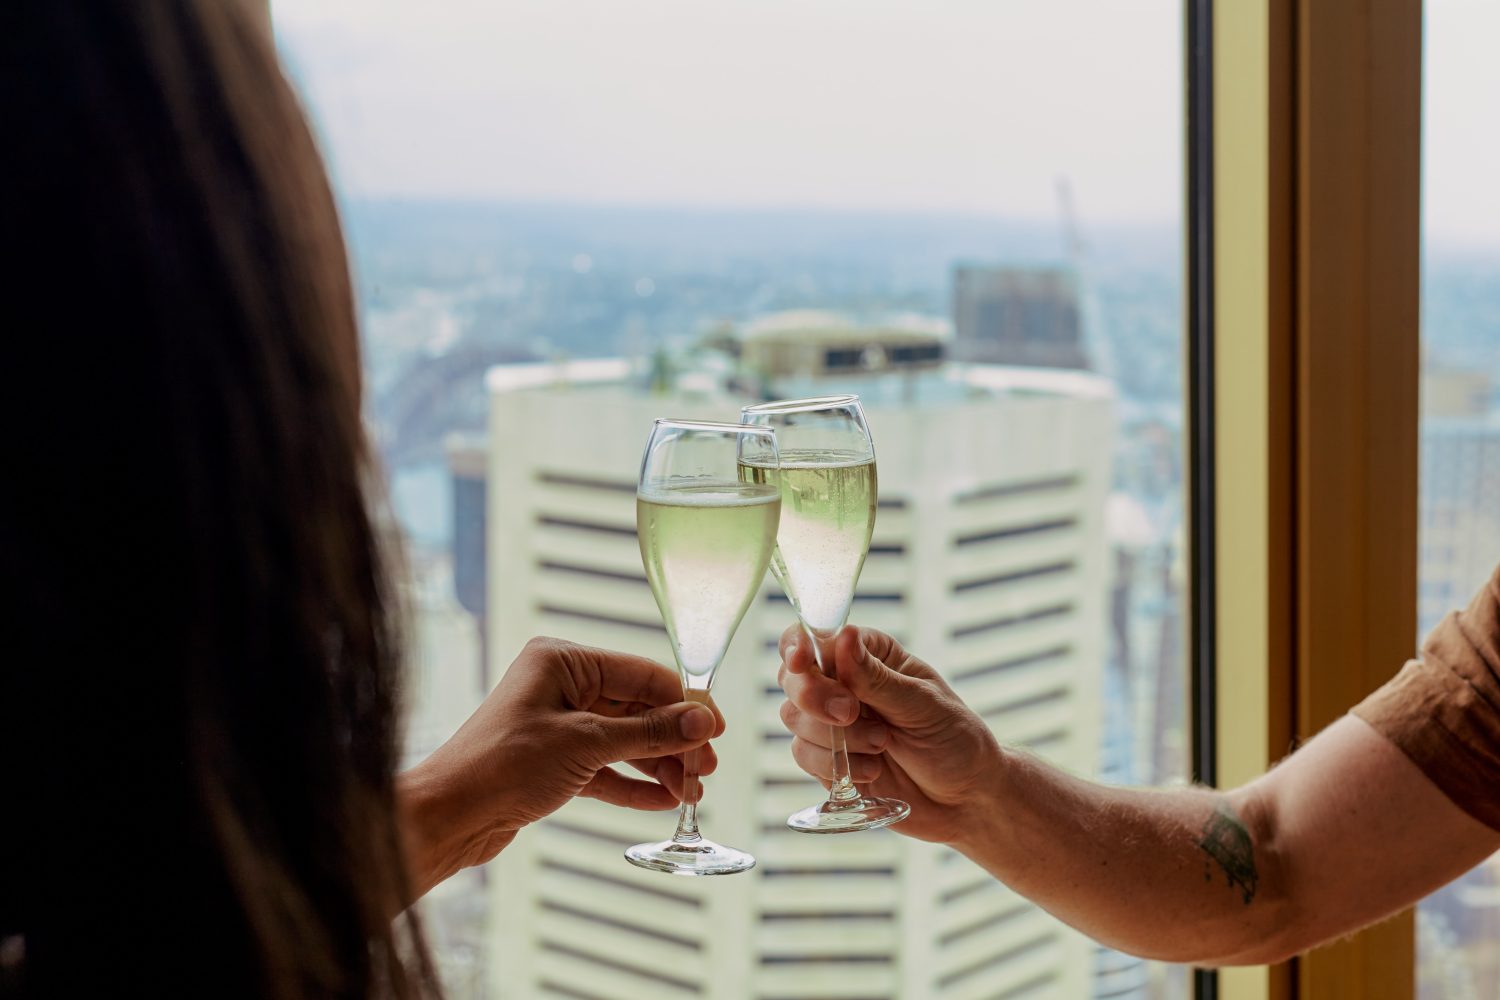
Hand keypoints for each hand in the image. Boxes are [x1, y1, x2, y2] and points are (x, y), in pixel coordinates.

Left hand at [400, 637, 721, 895]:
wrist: (448, 817)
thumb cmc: (502, 766)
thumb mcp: (585, 744)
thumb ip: (648, 732)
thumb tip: (701, 723)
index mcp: (563, 662)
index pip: (642, 675)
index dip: (683, 704)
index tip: (716, 731)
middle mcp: (561, 687)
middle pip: (637, 709)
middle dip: (674, 741)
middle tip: (706, 769)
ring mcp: (558, 725)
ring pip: (624, 741)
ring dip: (658, 766)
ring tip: (690, 793)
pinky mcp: (554, 762)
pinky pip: (606, 767)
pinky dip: (633, 783)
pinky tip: (662, 800)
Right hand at [778, 625, 999, 844]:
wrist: (966, 799)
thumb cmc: (955, 739)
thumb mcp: (922, 704)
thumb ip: (877, 678)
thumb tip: (842, 635)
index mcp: (870, 655)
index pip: (816, 637)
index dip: (799, 646)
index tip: (801, 663)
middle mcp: (844, 684)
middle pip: (794, 677)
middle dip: (815, 698)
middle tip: (851, 714)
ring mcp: (832, 723)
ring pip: (794, 717)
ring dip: (835, 737)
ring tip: (882, 746)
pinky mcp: (827, 760)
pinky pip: (802, 755)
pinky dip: (834, 766)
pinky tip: (872, 771)